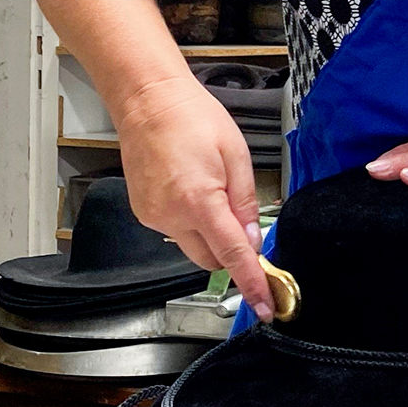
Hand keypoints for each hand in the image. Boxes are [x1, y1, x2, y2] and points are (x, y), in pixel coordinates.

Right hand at [112, 74, 276, 318]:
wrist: (148, 101)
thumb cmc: (194, 119)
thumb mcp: (236, 156)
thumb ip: (246, 203)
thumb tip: (254, 240)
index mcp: (199, 202)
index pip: (232, 256)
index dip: (251, 283)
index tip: (264, 306)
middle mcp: (171, 216)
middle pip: (210, 259)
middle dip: (230, 251)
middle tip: (241, 220)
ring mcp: (152, 215)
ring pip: (191, 247)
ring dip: (209, 235)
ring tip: (212, 191)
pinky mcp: (143, 211)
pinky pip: (174, 231)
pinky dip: (190, 222)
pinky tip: (192, 190)